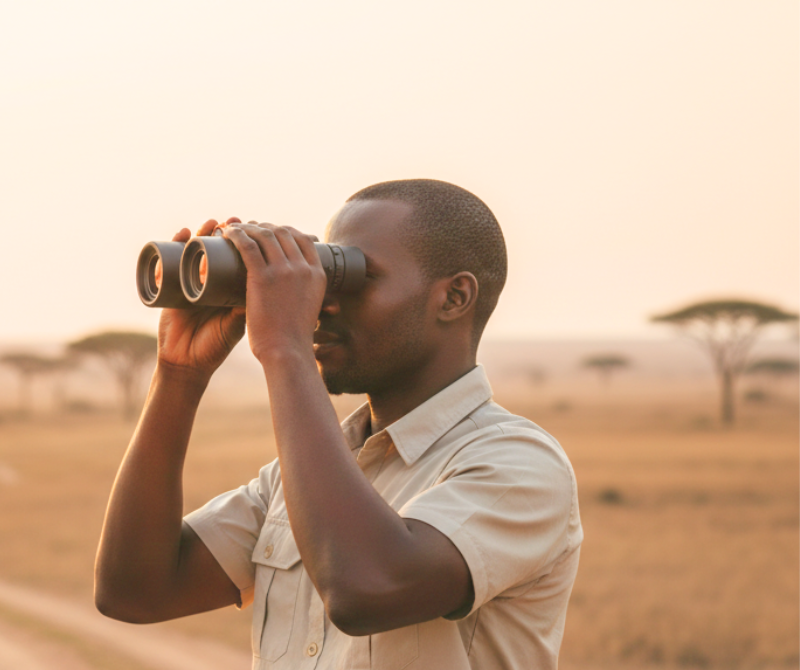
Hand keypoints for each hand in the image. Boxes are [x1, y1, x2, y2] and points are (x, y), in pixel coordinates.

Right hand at [156, 218, 246, 379]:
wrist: (188, 363)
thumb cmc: (215, 346)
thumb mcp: (236, 323)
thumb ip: (248, 307)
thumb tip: (270, 285)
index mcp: (228, 288)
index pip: (237, 259)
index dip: (245, 243)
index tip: (255, 229)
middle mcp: (210, 281)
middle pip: (216, 249)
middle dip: (224, 233)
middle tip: (234, 222)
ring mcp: (189, 282)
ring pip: (195, 250)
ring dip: (201, 233)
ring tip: (210, 224)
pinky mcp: (170, 286)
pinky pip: (171, 259)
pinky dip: (174, 245)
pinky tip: (182, 234)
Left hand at [222, 222, 326, 363]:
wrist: (286, 351)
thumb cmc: (294, 337)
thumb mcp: (311, 308)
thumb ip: (307, 296)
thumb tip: (300, 292)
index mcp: (317, 274)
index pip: (303, 239)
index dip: (285, 230)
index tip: (271, 231)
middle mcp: (302, 268)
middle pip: (283, 233)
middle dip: (265, 226)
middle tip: (249, 228)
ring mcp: (283, 271)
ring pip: (265, 235)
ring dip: (248, 226)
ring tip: (235, 228)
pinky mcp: (262, 278)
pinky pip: (248, 246)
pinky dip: (237, 234)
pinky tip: (227, 232)